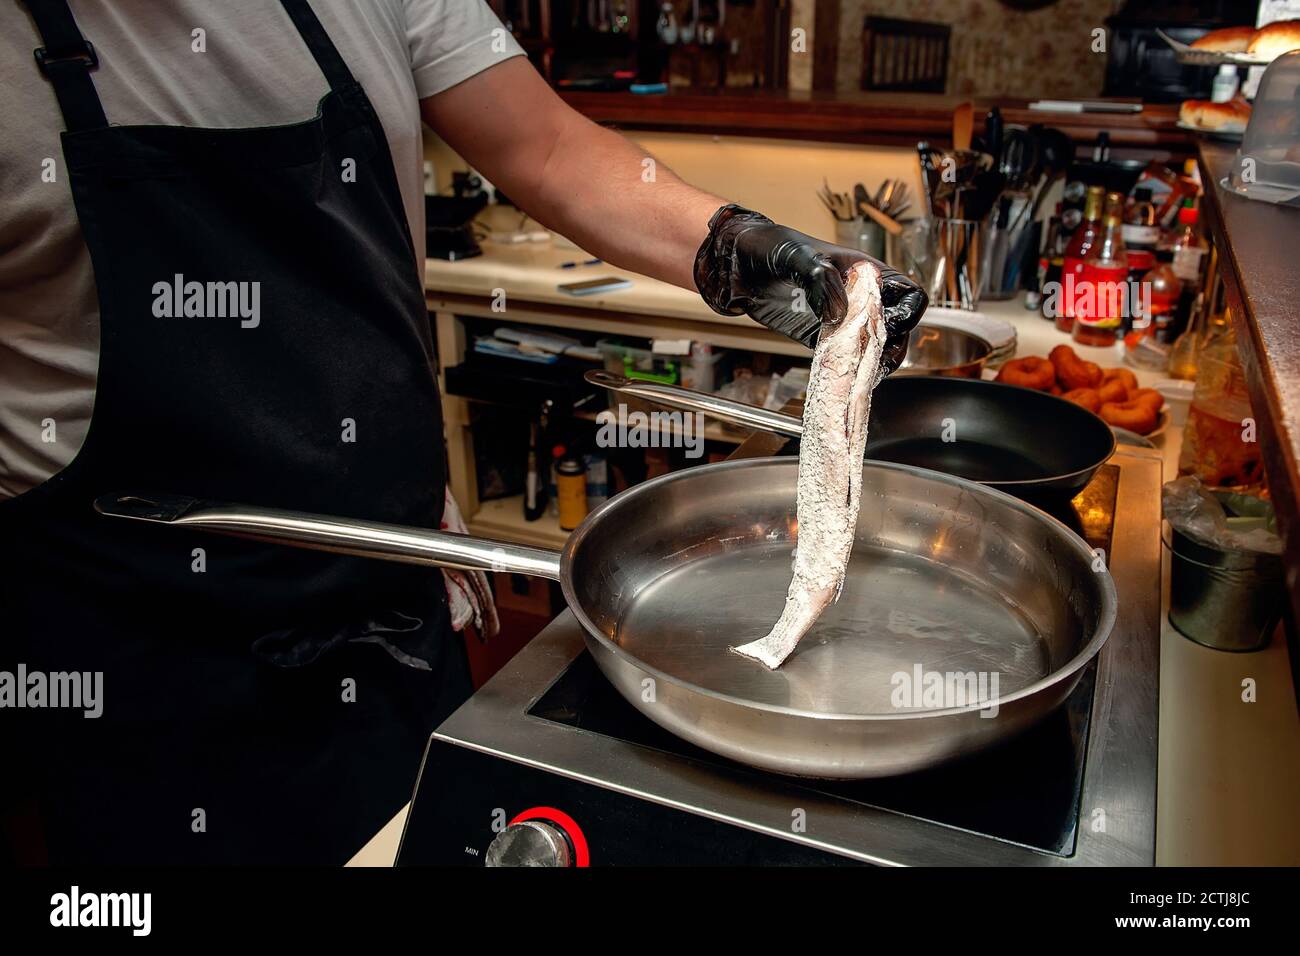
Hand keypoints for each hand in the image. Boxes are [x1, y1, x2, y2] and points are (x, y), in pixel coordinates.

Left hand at [694, 204, 926, 373]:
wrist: (736, 264)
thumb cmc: (768, 247)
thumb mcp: (796, 257)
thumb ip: (821, 281)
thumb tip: (840, 313)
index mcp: (862, 271)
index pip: (906, 293)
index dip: (907, 312)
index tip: (889, 325)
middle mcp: (858, 296)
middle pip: (897, 325)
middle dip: (894, 344)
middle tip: (878, 359)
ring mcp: (840, 318)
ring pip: (875, 344)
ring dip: (876, 361)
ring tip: (866, 374)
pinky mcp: (820, 336)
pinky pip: (845, 356)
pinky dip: (850, 369)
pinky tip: (847, 379)